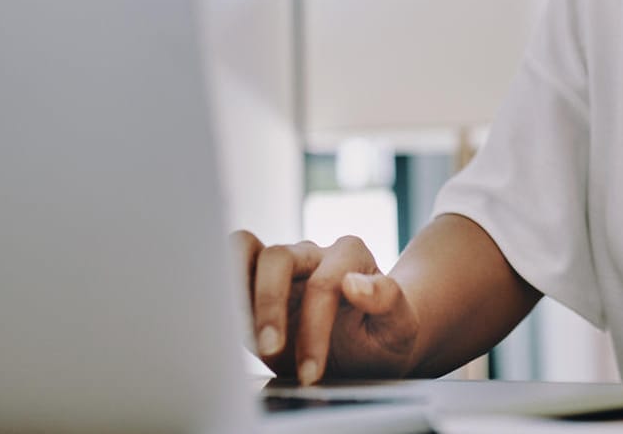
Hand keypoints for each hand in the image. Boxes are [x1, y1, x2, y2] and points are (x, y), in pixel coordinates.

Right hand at [232, 231, 420, 384]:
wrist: (367, 350)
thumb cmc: (384, 337)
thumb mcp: (400, 328)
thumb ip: (388, 300)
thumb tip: (354, 282)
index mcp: (350, 255)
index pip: (324, 283)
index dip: (313, 330)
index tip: (311, 373)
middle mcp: (312, 253)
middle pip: (277, 258)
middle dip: (270, 307)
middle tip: (271, 351)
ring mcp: (281, 265)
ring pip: (243, 249)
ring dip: (235, 288)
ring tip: (239, 329)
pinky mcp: (254, 284)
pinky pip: (229, 269)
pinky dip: (222, 292)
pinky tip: (229, 326)